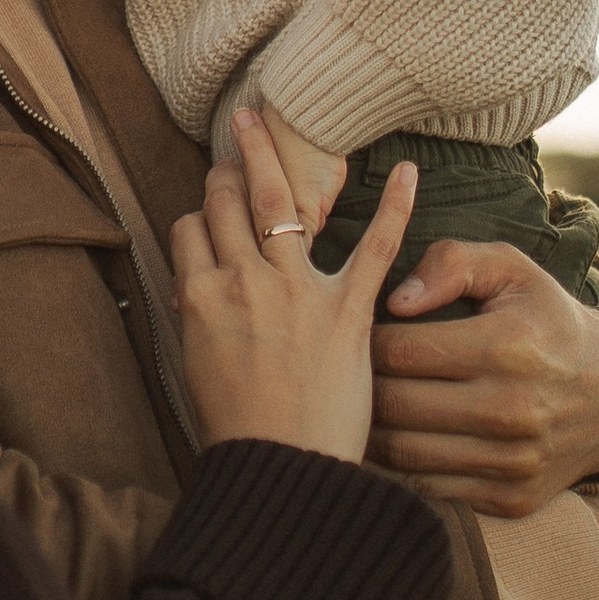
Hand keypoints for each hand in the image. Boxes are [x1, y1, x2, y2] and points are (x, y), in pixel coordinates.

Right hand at [172, 111, 416, 462]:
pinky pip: (377, 246)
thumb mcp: (195, 370)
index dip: (199, 213)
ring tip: (262, 128)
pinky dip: (397, 206)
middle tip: (234, 147)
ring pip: (276, 199)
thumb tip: (202, 294)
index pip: (190, 227)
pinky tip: (409, 170)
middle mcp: (242, 280)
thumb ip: (200, 320)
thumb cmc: (238, 436)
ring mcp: (296, 289)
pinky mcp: (348, 309)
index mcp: (200, 298)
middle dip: (226, 169)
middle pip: (225, 201)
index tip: (208, 206)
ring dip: (267, 156)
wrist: (280, 471)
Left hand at [370, 245, 598, 513]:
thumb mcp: (513, 270)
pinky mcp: (511, 498)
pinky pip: (429, 489)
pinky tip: (395, 441)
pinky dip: (401, 469)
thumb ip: (453, 263)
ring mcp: (512, 461)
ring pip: (404, 453)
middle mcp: (512, 409)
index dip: (367, 341)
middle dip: (361, 389)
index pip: (401, 351)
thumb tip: (397, 302)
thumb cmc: (547, 320)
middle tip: (349, 375)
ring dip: (373, 431)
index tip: (361, 334)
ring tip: (361, 407)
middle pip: (395, 406)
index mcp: (507, 346)